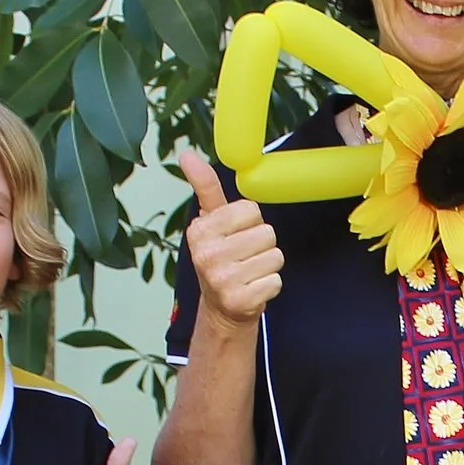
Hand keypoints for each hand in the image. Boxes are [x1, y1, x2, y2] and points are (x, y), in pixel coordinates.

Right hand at [182, 148, 282, 327]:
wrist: (220, 310)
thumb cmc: (220, 259)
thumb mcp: (210, 221)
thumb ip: (205, 187)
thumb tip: (187, 154)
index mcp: (200, 230)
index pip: (251, 209)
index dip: (250, 222)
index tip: (235, 236)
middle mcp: (207, 255)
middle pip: (267, 232)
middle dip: (261, 245)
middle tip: (244, 258)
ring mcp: (222, 280)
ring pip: (275, 256)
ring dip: (267, 265)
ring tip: (249, 273)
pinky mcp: (240, 300)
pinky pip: (276, 281)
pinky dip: (269, 286)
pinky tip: (252, 289)